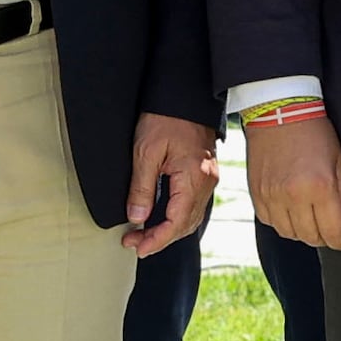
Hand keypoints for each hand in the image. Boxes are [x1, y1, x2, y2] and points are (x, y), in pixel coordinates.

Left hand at [119, 114, 213, 257]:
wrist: (183, 93)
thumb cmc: (165, 117)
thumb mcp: (145, 152)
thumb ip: (142, 188)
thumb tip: (137, 218)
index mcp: (194, 179)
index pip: (176, 223)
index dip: (156, 240)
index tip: (136, 246)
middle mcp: (206, 182)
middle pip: (185, 225)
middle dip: (160, 238)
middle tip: (133, 242)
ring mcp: (208, 178)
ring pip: (190, 217)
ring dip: (168, 229)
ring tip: (143, 233)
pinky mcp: (204, 173)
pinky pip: (192, 204)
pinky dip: (176, 216)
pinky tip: (160, 217)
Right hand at [245, 107, 340, 251]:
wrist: (279, 111)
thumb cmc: (314, 133)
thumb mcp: (339, 162)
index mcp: (320, 187)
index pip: (333, 232)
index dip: (340, 241)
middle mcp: (294, 195)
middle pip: (311, 237)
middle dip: (323, 238)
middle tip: (328, 229)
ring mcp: (272, 195)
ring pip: (289, 233)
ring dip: (302, 232)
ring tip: (309, 219)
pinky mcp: (257, 193)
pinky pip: (270, 222)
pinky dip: (282, 222)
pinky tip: (290, 211)